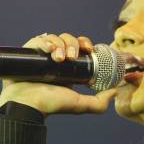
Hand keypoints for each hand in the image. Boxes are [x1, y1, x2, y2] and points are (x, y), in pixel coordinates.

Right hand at [0, 33, 116, 115]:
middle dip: (72, 44)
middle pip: (67, 39)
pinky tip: (48, 49)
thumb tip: (115, 91)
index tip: (88, 49)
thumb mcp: (79, 104)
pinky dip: (45, 41)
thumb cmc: (50, 105)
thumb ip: (99, 102)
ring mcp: (41, 55)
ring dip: (59, 44)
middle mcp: (54, 59)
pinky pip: (38, 39)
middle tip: (72, 57)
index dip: (84, 44)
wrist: (27, 106)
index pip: (78, 47)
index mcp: (67, 67)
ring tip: (58, 58)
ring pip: (54, 38)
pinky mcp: (28, 53)